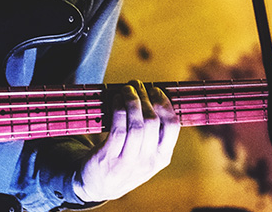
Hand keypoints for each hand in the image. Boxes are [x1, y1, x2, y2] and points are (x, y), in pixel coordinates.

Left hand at [73, 80, 179, 202]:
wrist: (98, 186)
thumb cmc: (125, 163)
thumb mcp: (146, 156)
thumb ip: (155, 135)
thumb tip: (155, 97)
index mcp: (162, 158)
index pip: (172, 126)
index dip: (165, 103)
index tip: (155, 90)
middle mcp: (148, 162)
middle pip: (153, 121)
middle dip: (145, 97)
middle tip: (137, 84)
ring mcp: (129, 162)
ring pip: (137, 125)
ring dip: (132, 101)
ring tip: (126, 89)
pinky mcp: (110, 158)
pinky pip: (118, 129)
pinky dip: (118, 110)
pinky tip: (116, 100)